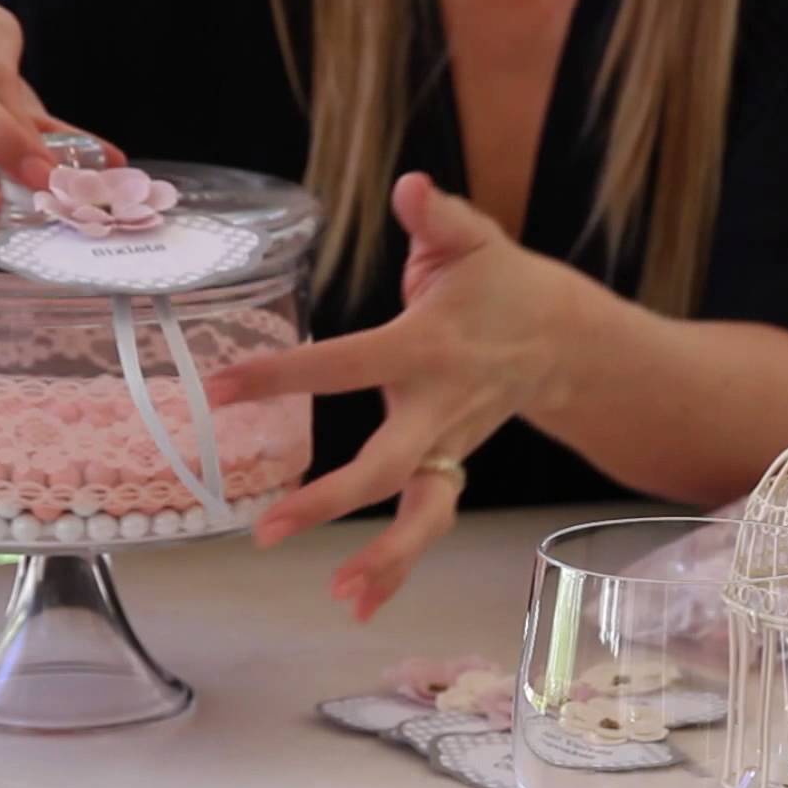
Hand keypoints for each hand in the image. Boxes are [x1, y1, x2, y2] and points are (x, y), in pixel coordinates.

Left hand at [206, 172, 585, 620]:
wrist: (565, 342)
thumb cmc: (503, 285)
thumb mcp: (474, 242)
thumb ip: (439, 218)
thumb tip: (410, 186)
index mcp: (427, 350)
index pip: (346, 365)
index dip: (284, 374)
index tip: (222, 385)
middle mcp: (439, 409)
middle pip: (387, 467)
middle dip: (330, 502)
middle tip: (267, 529)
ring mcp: (449, 447)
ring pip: (423, 513)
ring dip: (386, 560)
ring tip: (339, 595)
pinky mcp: (449, 468)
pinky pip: (425, 524)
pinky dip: (397, 568)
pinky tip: (357, 601)